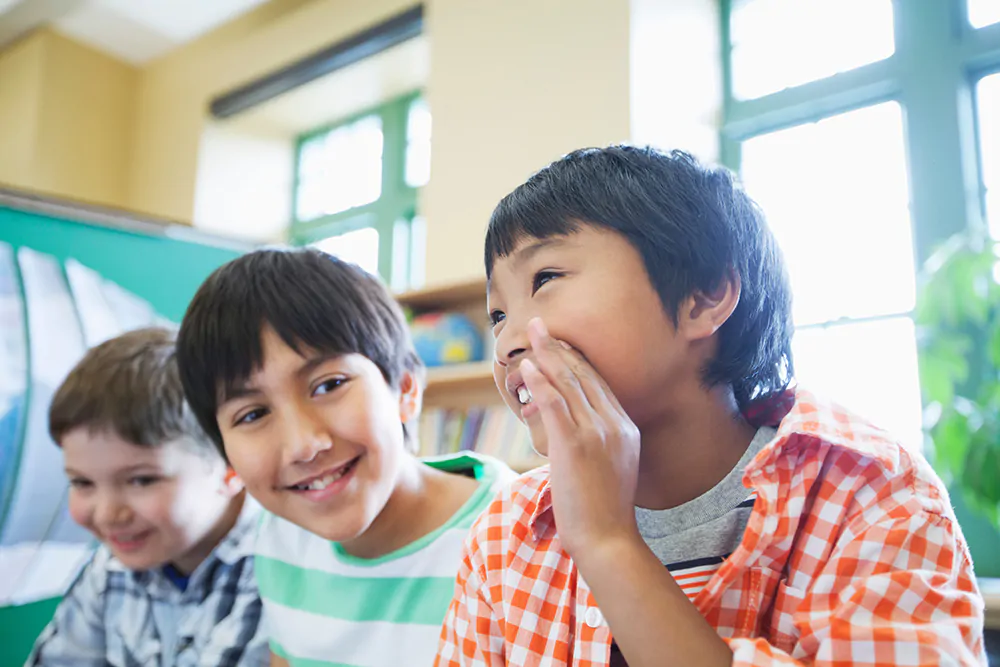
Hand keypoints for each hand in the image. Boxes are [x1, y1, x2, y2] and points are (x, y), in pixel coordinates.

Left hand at [521, 318, 641, 559]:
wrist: (607, 538)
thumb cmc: (603, 509)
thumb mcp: (610, 467)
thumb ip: (597, 442)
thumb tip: (570, 429)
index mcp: (624, 427)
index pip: (597, 382)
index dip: (575, 358)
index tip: (557, 342)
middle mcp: (613, 424)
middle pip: (583, 375)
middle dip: (559, 346)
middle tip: (540, 325)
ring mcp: (596, 433)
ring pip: (569, 382)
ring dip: (546, 355)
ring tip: (530, 334)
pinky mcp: (575, 445)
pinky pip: (555, 403)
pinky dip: (541, 381)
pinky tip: (527, 367)